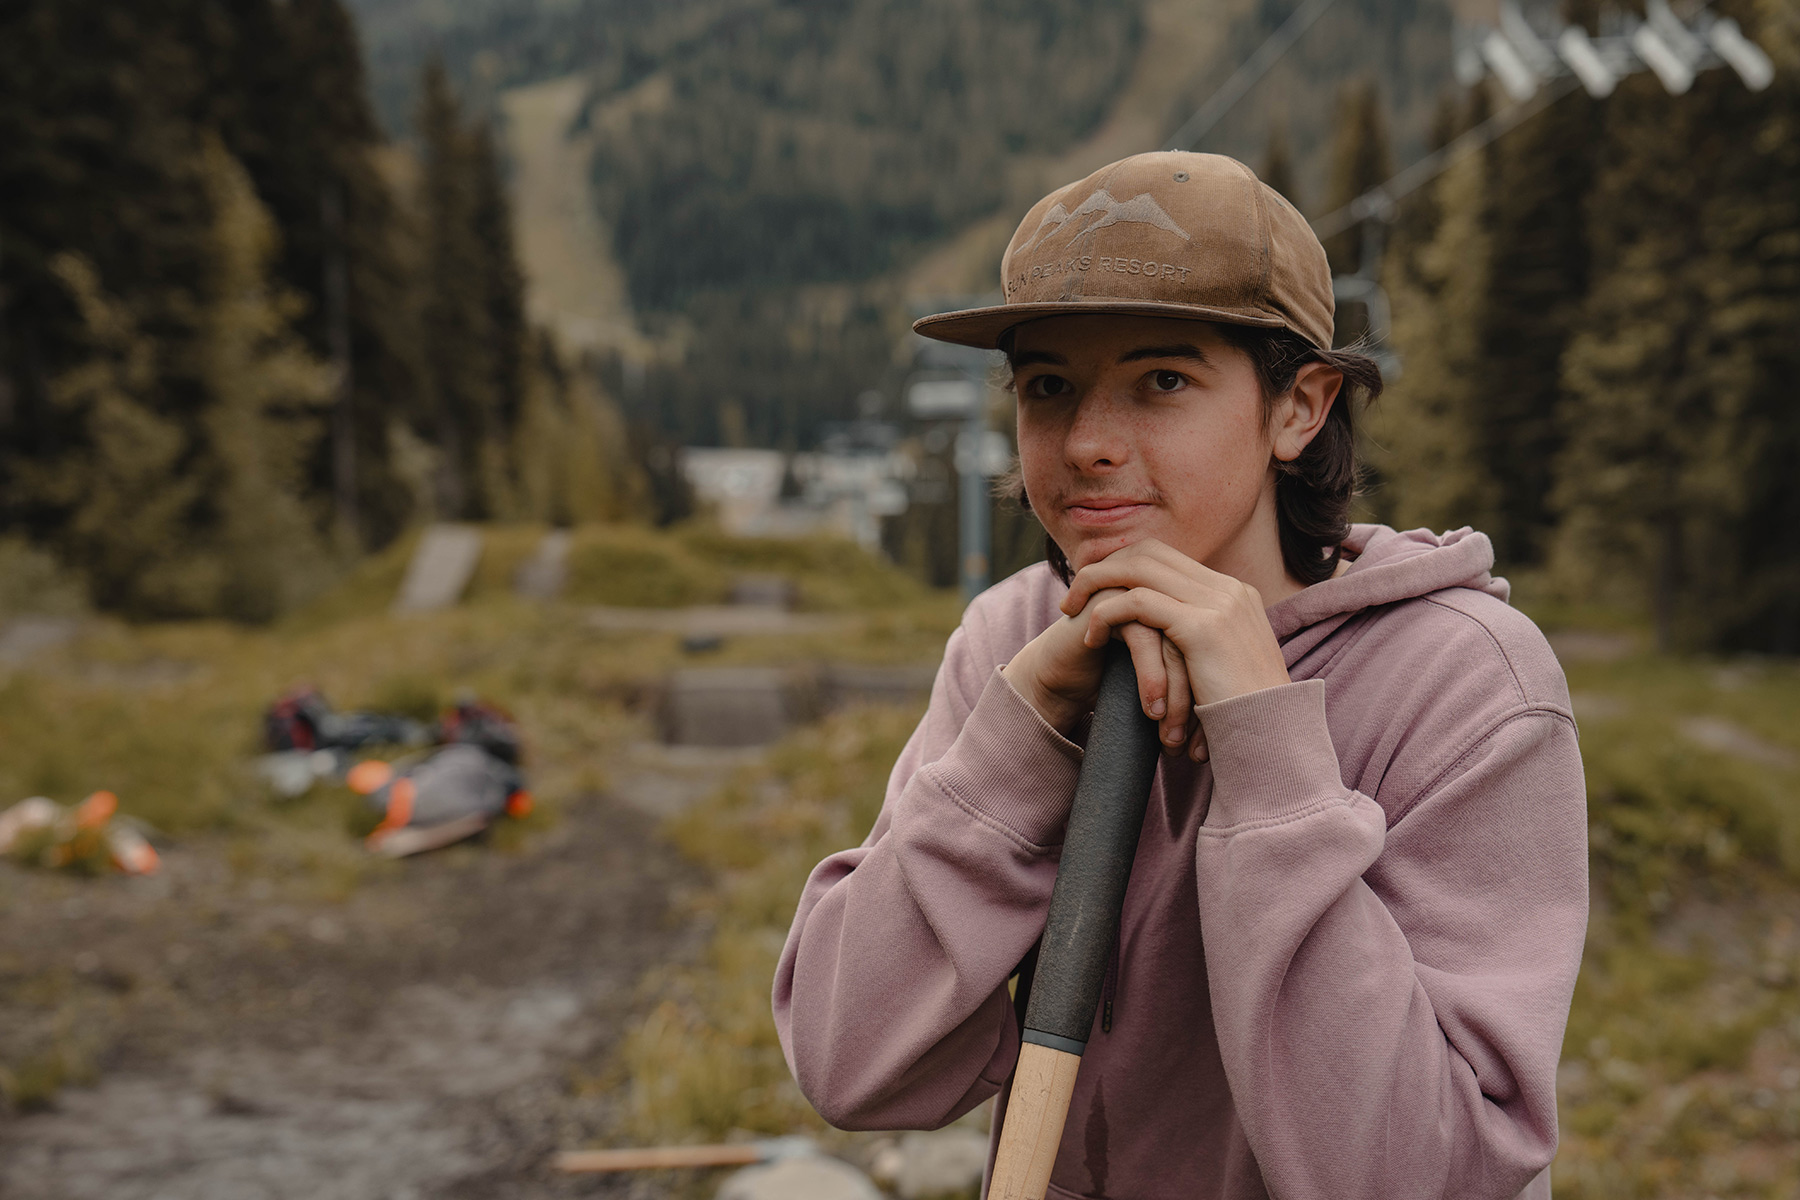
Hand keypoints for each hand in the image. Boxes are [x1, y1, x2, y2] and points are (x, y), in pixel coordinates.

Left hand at [1003, 540, 1291, 758]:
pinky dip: (1106, 614)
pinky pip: (1138, 603)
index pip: (1168, 556)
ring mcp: (1219, 604)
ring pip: (1138, 569)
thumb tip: (1164, 638)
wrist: (1271, 740)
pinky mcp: (1202, 628)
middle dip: (1104, 567)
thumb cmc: (1240, 715)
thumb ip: (1197, 642)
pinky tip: (1091, 637)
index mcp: (1234, 594)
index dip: (1124, 564)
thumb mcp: (1222, 667)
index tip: (1094, 585)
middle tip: (1073, 594)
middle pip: (1150, 552)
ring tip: (1070, 611)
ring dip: (1096, 585)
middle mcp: (1228, 590)